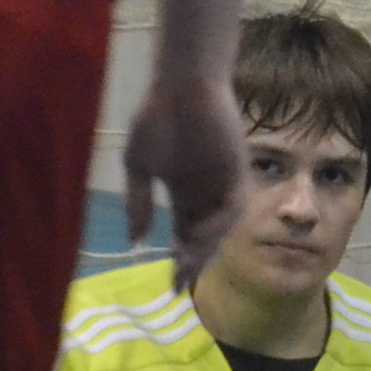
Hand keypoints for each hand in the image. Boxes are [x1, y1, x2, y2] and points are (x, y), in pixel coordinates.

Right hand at [123, 67, 246, 291]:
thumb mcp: (139, 166)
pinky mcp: (237, 170)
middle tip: (180, 284)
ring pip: (220, 228)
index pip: (185, 237)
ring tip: (186, 262)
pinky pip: (232, 206)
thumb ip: (137, 203)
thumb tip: (133, 241)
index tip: (170, 286)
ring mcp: (224, 183)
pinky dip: (217, 223)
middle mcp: (207, 193)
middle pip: (204, 239)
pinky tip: (196, 234)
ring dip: (205, 247)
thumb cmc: (157, 118)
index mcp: (184, 194)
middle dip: (193, 263)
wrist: (179, 85)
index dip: (179, 262)